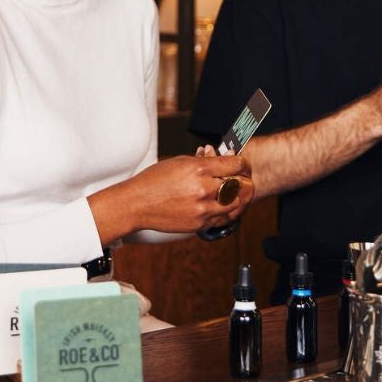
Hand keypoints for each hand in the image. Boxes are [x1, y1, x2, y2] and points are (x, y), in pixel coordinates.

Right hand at [96, 154, 253, 236]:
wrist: (136, 205)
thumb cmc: (154, 181)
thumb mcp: (179, 162)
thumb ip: (204, 160)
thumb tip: (221, 156)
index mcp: (199, 169)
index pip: (236, 164)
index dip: (242, 163)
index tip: (241, 163)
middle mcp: (204, 189)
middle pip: (242, 186)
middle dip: (245, 180)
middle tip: (243, 178)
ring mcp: (203, 209)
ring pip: (238, 205)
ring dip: (241, 197)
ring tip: (238, 192)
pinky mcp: (200, 224)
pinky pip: (225, 219)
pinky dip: (229, 211)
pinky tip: (226, 205)